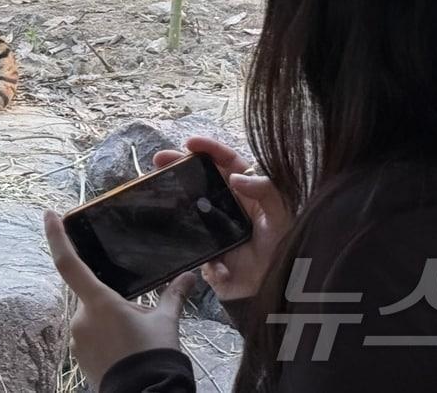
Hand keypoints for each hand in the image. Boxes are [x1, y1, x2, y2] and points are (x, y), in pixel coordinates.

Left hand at [43, 210, 195, 388]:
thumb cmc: (154, 357)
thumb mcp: (165, 322)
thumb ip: (173, 296)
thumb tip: (189, 277)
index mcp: (99, 302)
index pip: (69, 263)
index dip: (56, 237)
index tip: (48, 215)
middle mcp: (81, 318)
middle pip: (90, 294)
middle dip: (111, 300)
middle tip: (135, 318)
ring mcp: (78, 339)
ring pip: (91, 317)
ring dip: (108, 320)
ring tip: (133, 338)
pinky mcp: (79, 357)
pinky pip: (89, 336)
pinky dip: (105, 337)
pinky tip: (124, 349)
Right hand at [153, 137, 292, 301]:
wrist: (274, 293)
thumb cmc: (283, 250)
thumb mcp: (281, 216)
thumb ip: (266, 191)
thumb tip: (236, 177)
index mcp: (249, 191)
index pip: (229, 161)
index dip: (210, 148)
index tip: (190, 143)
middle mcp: (229, 204)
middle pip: (201, 177)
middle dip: (179, 164)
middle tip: (159, 159)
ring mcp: (215, 226)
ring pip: (188, 202)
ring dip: (171, 192)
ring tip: (154, 183)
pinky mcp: (205, 248)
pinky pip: (188, 237)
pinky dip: (180, 232)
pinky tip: (170, 223)